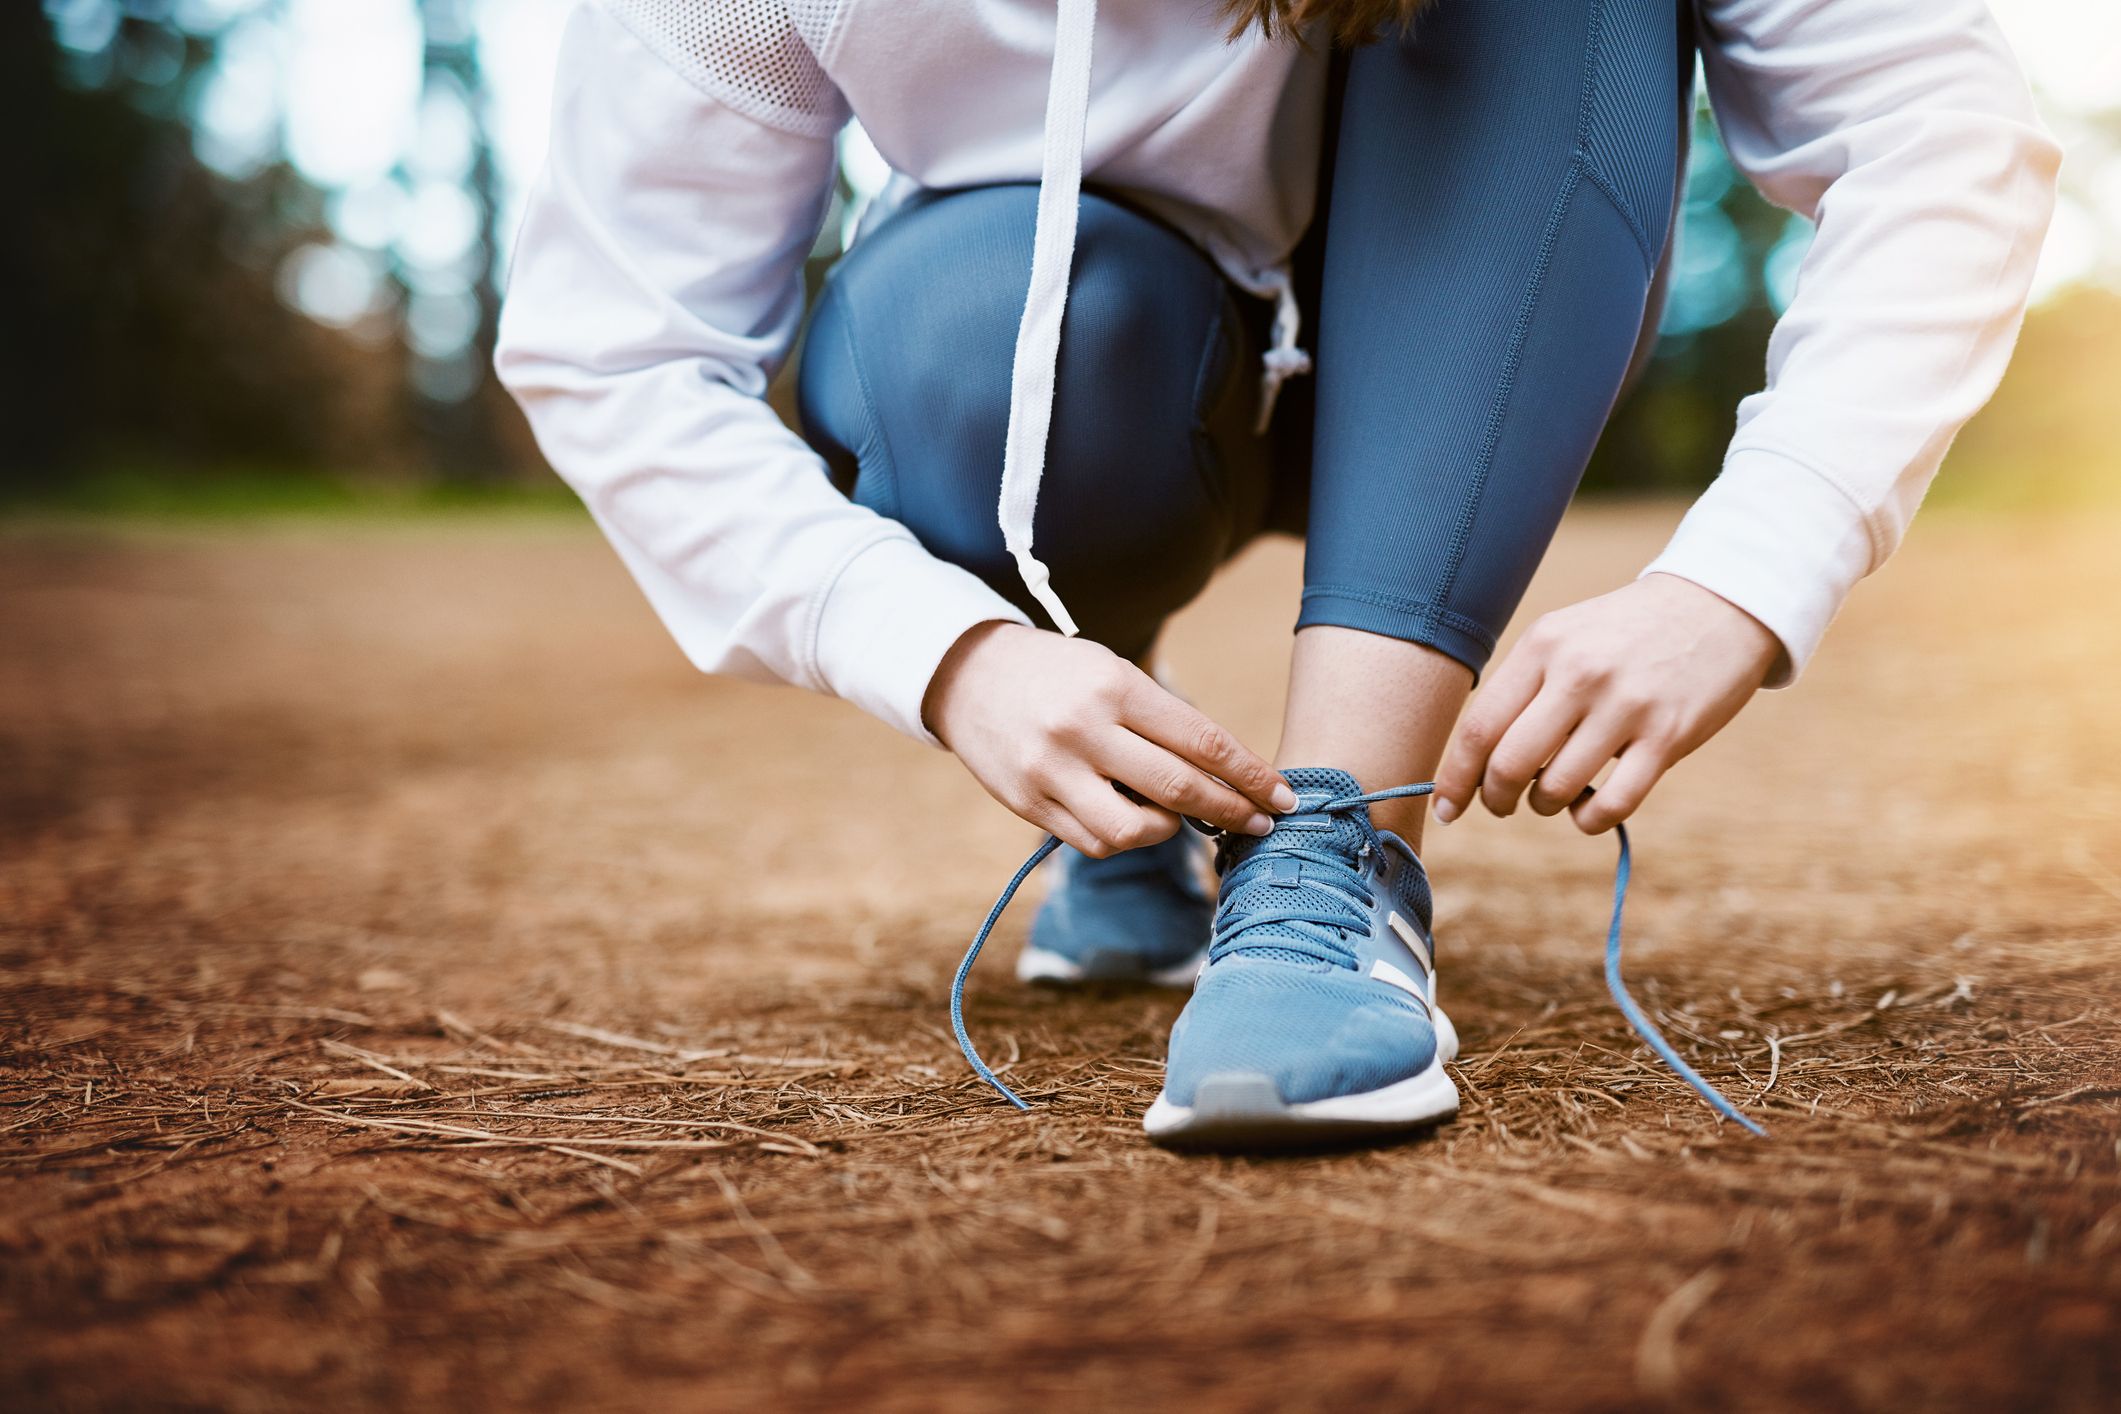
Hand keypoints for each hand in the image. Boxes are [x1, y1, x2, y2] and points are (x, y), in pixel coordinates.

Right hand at [924, 621, 1296, 856]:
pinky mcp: (1027, 804)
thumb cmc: (1058, 673)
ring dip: (1169, 831)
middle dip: (1230, 811)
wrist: (967, 675)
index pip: (1201, 741)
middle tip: (1261, 823)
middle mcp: (1083, 730)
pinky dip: (1124, 838)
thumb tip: (1223, 776)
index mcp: (1114, 687)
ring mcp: (1051, 772)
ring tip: (1174, 816)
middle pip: (1178, 788)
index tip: (1282, 796)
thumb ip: (1161, 720)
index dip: (1250, 775)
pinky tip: (1131, 819)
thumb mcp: (1111, 671)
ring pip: (1132, 831)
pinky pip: (1093, 842)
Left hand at [1434, 574, 1782, 834]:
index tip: (1446, 807)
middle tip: (1502, 805)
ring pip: (1556, 789)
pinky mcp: (1668, 736)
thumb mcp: (1564, 637)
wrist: (1718, 605)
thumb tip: (1473, 761)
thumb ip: (1521, 689)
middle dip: (1495, 799)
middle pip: (1509, 764)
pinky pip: (1612, 804)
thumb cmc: (1625, 633)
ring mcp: (1626, 706)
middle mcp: (1579, 674)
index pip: (1479, 727)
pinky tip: (1590, 806)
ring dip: (1545, 806)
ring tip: (1553, 794)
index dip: (1455, 778)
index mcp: (1543, 646)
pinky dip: (1590, 820)